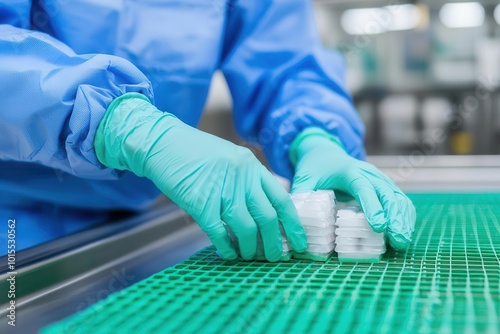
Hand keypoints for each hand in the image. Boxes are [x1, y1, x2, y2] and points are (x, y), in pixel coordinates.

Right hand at [95, 93, 306, 260]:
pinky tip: (229, 253)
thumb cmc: (195, 152)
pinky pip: (219, 232)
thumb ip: (249, 179)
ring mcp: (220, 190)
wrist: (162, 142)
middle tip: (276, 257)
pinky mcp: (199, 202)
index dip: (293, 224)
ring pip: (246, 228)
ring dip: (251, 248)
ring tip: (250, 256)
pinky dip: (226, 247)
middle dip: (275, 243)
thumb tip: (268, 205)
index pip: (281, 198)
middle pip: (267, 217)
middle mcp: (241, 177)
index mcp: (251, 165)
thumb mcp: (230, 157)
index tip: (299, 242)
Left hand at [290, 127, 415, 249]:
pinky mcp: (384, 186)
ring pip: (397, 196)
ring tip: (403, 241)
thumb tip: (296, 222)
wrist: (325, 151)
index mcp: (348, 171)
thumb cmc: (314, 167)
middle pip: (387, 193)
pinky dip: (404, 215)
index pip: (363, 188)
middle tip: (398, 239)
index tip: (378, 226)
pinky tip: (405, 231)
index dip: (372, 207)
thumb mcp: (303, 179)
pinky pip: (398, 199)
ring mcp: (378, 178)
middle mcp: (368, 173)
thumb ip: (301, 197)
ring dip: (403, 218)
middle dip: (394, 217)